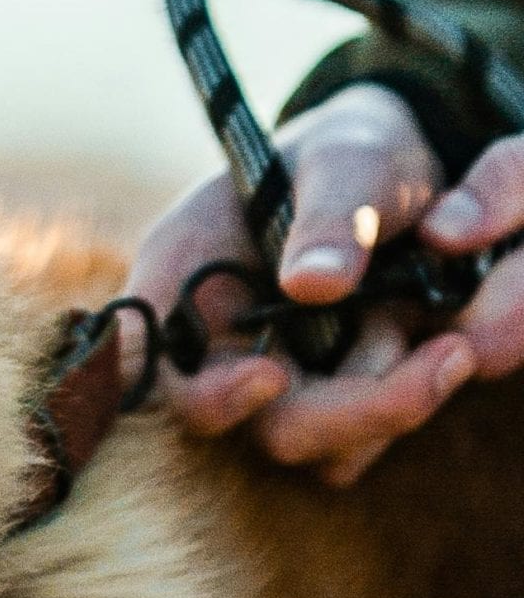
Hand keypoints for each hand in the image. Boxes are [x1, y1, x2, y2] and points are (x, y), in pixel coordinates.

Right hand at [126, 82, 523, 485]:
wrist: (390, 169)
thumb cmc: (351, 152)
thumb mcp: (348, 160)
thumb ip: (332, 215)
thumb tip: (314, 285)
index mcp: (181, 277)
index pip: (149, 364)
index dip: (199, 389)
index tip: (270, 374)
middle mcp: (211, 343)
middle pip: (242, 424)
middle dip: (347, 408)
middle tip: (447, 355)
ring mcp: (263, 377)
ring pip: (306, 444)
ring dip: (382, 400)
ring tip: (424, 318)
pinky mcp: (316, 400)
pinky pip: (349, 445)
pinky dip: (399, 403)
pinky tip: (430, 344)